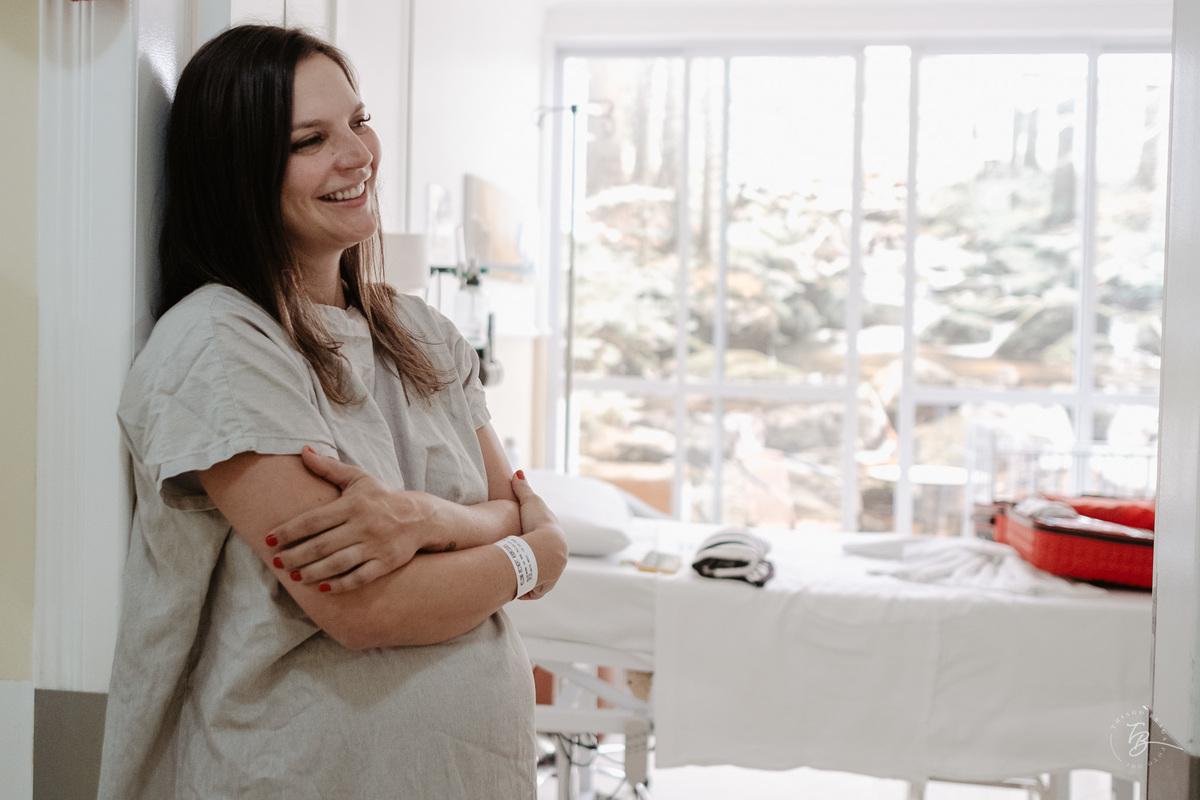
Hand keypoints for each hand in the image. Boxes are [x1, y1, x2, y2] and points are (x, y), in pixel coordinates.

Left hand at [266, 447, 430, 592]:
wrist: (421, 517)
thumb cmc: (382, 497)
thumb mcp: (358, 479)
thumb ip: (329, 468)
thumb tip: (303, 450)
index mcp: (352, 505)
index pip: (313, 520)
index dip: (289, 531)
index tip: (269, 539)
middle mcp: (362, 526)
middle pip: (321, 545)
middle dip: (295, 556)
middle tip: (277, 563)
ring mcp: (375, 546)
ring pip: (338, 563)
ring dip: (313, 572)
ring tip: (295, 577)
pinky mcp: (385, 563)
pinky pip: (359, 577)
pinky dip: (340, 584)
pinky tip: (323, 588)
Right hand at [510, 471, 568, 599]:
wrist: (545, 544)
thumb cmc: (537, 521)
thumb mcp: (529, 501)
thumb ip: (522, 489)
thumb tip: (517, 472)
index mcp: (556, 540)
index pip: (544, 544)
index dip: (532, 544)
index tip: (519, 544)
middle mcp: (558, 558)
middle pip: (543, 563)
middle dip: (531, 565)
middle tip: (514, 563)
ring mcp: (553, 573)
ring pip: (538, 578)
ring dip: (527, 578)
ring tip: (512, 576)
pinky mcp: (545, 585)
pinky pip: (533, 591)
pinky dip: (525, 590)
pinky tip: (515, 587)